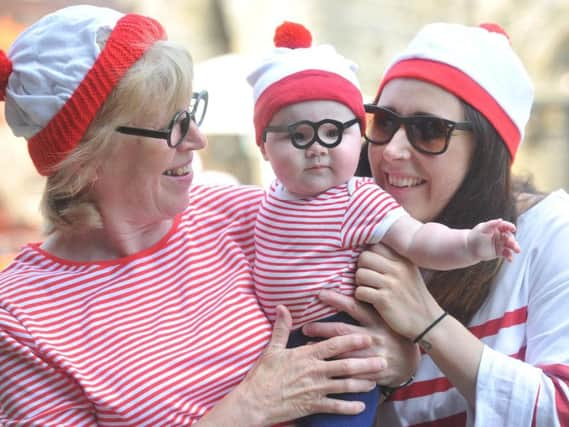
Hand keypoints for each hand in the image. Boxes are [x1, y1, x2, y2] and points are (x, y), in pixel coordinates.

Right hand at [237, 305, 383, 425]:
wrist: (254, 402)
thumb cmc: (263, 375)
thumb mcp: (272, 349)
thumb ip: (281, 328)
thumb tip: (281, 306)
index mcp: (306, 355)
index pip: (334, 345)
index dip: (352, 340)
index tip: (368, 337)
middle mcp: (314, 371)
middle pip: (346, 365)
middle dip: (366, 362)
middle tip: (383, 360)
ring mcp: (315, 389)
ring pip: (345, 386)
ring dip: (363, 383)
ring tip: (376, 381)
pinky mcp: (313, 406)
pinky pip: (336, 407)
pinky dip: (349, 407)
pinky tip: (361, 406)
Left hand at [302, 290, 419, 387]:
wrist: (412, 363)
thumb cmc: (395, 335)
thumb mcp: (388, 317)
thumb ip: (372, 303)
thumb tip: (355, 282)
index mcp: (379, 320)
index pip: (355, 307)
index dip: (337, 300)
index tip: (320, 294)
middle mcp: (375, 336)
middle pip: (344, 331)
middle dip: (322, 328)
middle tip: (305, 326)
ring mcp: (373, 356)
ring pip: (343, 352)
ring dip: (324, 348)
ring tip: (307, 343)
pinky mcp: (372, 372)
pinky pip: (350, 371)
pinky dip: (334, 365)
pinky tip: (321, 361)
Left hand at [355, 243, 442, 340]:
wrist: (427, 322)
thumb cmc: (413, 296)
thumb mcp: (408, 272)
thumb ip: (392, 260)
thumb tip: (367, 248)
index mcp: (403, 259)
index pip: (375, 245)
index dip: (368, 254)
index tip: (370, 264)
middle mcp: (397, 269)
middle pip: (364, 257)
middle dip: (361, 268)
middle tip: (368, 279)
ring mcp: (391, 284)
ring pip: (360, 274)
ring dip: (360, 284)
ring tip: (370, 290)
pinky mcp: (384, 299)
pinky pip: (360, 291)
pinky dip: (361, 297)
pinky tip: (371, 300)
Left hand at [468, 218, 519, 261]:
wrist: (470, 248)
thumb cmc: (475, 236)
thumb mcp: (482, 229)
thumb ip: (492, 224)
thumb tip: (500, 220)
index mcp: (496, 228)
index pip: (505, 226)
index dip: (510, 227)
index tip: (513, 229)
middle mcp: (500, 235)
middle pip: (509, 237)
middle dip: (513, 240)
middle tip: (513, 244)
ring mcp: (501, 243)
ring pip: (510, 245)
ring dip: (514, 247)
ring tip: (517, 251)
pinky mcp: (500, 251)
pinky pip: (507, 253)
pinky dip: (509, 256)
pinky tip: (510, 259)